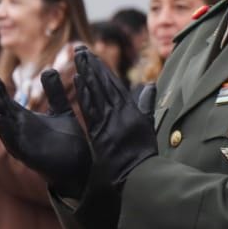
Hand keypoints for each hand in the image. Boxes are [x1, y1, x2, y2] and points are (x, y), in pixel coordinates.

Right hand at [0, 71, 92, 198]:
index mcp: (25, 119)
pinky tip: (1, 119)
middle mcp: (19, 130)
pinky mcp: (27, 156)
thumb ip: (55, 92)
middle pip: (2, 110)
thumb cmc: (68, 139)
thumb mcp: (61, 110)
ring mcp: (21, 143)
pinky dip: (7, 131)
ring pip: (4, 126)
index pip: (7, 101)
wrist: (80, 166)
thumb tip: (49, 70)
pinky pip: (13, 143)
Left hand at [74, 47, 156, 190]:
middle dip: (93, 66)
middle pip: (105, 85)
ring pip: (98, 93)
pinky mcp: (102, 132)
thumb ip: (147, 106)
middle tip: (81, 50)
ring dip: (87, 74)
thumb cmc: (144, 157)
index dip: (103, 71)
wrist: (140, 179)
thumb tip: (150, 86)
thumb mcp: (148, 128)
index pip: (115, 87)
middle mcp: (122, 114)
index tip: (93, 58)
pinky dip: (86, 93)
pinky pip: (92, 109)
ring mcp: (112, 122)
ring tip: (77, 58)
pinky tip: (78, 80)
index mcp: (132, 113)